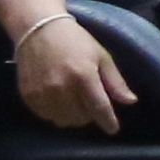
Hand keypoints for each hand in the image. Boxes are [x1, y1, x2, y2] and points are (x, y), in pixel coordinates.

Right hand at [13, 12, 134, 135]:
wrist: (38, 29)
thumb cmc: (76, 41)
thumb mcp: (101, 56)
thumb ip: (115, 82)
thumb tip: (130, 102)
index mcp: (83, 75)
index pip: (99, 107)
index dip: (108, 121)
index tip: (113, 130)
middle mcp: (61, 87)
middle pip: (80, 118)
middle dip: (89, 115)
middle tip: (90, 103)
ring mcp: (42, 92)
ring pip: (62, 121)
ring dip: (72, 116)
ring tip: (74, 102)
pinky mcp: (28, 95)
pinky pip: (46, 116)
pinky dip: (55, 113)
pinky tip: (58, 100)